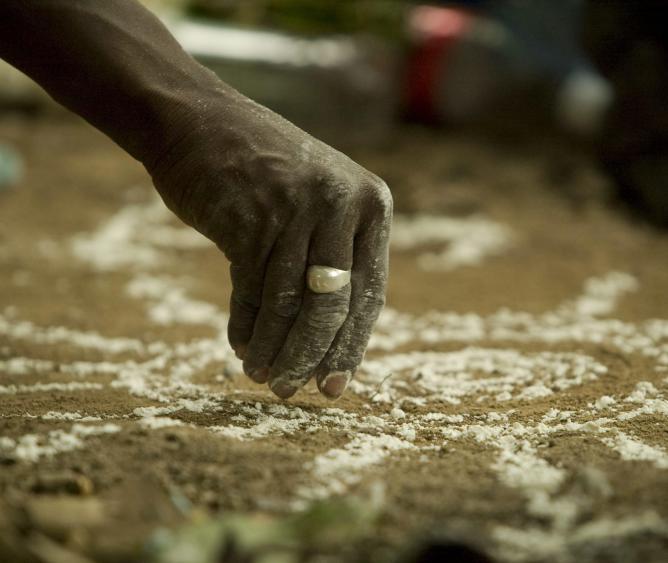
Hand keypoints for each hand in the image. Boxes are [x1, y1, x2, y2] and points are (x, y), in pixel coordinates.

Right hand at [149, 88, 391, 399]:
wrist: (196, 123)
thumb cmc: (263, 174)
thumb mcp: (317, 202)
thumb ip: (334, 256)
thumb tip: (330, 342)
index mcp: (372, 204)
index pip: (369, 293)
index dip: (350, 346)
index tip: (336, 387)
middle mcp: (342, 206)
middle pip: (332, 306)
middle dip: (311, 356)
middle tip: (295, 392)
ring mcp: (296, 210)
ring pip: (289, 305)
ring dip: (275, 350)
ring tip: (264, 378)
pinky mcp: (251, 219)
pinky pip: (252, 291)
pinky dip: (247, 326)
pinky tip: (242, 349)